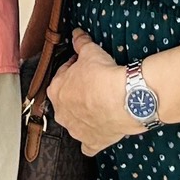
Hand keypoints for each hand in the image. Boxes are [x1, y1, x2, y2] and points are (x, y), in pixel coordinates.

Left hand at [47, 30, 145, 155]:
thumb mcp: (90, 52)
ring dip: (84, 114)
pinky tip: (98, 132)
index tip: (85, 64)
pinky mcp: (92, 142)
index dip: (74, 67)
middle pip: (67, 100)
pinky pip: (88, 145)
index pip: (62, 75)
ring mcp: (76, 130)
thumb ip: (81, 42)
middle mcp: (62, 113)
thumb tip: (77, 33)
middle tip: (93, 83)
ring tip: (100, 103)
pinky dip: (92, 140)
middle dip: (77, 92)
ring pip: (76, 122)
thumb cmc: (103, 76)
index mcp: (56, 90)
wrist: (123, 99)